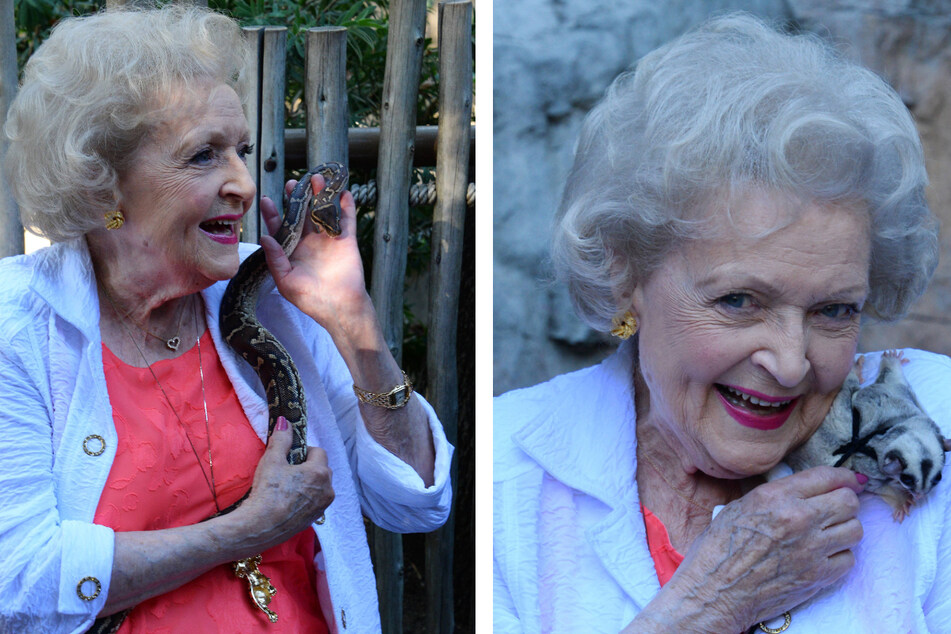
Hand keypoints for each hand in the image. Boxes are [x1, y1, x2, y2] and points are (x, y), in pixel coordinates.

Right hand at [233, 418, 334, 551]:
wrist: (260, 527)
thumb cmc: (267, 492)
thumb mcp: (272, 460)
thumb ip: (281, 439)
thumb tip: (285, 422)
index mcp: (320, 473)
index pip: (318, 452)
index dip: (304, 451)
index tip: (290, 457)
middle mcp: (327, 489)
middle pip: (321, 469)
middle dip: (307, 467)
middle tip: (286, 471)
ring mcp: (323, 506)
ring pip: (319, 486)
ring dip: (308, 483)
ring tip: (286, 487)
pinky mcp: (315, 519)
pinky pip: (314, 501)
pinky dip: (305, 498)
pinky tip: (287, 501)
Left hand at [259, 173, 370, 334]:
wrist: (339, 309)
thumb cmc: (310, 300)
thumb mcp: (286, 282)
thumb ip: (275, 259)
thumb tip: (264, 236)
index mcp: (292, 251)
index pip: (280, 227)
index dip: (273, 213)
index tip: (266, 200)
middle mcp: (308, 242)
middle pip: (301, 214)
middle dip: (296, 198)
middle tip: (292, 183)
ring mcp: (327, 240)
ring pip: (322, 212)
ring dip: (320, 195)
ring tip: (316, 178)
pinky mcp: (345, 241)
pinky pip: (346, 220)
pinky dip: (346, 206)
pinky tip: (343, 192)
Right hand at [653, 466, 863, 631]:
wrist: (715, 591)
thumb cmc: (720, 548)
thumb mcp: (740, 506)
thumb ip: (776, 495)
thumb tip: (805, 489)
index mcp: (775, 496)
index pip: (827, 476)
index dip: (844, 476)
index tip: (850, 480)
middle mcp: (797, 518)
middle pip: (848, 501)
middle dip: (845, 501)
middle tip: (835, 508)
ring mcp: (811, 549)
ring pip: (855, 529)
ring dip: (844, 528)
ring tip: (829, 532)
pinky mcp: (817, 576)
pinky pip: (848, 559)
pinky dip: (839, 556)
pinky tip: (822, 555)